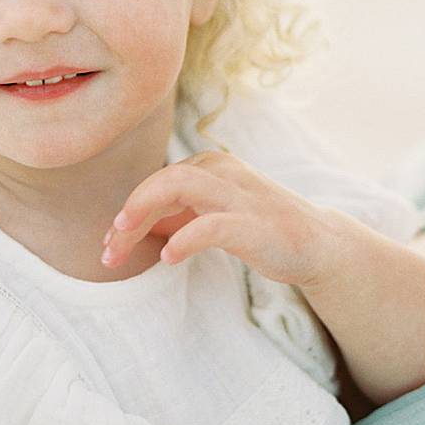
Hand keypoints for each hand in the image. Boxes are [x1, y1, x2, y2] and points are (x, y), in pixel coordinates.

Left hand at [103, 152, 345, 286]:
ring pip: (178, 186)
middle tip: (108, 250)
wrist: (317, 243)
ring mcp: (238, 194)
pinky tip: (169, 258)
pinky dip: (183, 240)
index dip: (128, 212)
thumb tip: (127, 229)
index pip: (156, 182)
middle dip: (127, 215)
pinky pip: (210, 225)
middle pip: (159, 181)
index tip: (110, 245)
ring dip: (142, 213)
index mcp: (210, 166)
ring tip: (122, 243)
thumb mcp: (211, 215)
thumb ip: (175, 216)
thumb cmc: (260, 229)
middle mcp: (222, 171)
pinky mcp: (252, 223)